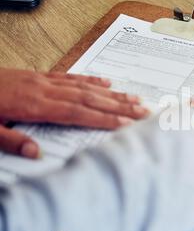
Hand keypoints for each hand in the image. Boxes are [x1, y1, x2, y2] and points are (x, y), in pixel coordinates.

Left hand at [0, 69, 148, 158]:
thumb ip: (12, 142)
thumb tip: (39, 154)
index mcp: (35, 105)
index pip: (79, 113)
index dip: (105, 118)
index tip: (127, 123)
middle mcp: (46, 91)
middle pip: (90, 98)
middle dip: (120, 105)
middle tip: (144, 110)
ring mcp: (45, 81)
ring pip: (85, 87)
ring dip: (112, 93)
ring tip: (134, 97)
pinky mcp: (40, 76)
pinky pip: (71, 77)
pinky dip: (91, 79)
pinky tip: (106, 81)